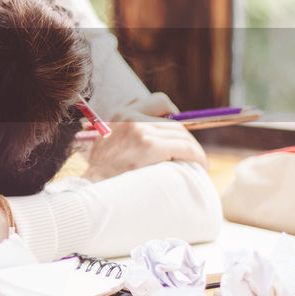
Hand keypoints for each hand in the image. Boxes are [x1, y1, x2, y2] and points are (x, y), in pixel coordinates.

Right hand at [80, 92, 208, 180]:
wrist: (93, 194)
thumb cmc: (102, 176)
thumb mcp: (108, 144)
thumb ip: (127, 133)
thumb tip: (157, 133)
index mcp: (120, 114)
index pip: (156, 101)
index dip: (173, 113)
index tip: (179, 131)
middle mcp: (129, 117)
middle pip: (173, 120)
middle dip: (186, 137)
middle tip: (193, 152)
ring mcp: (139, 131)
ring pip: (181, 133)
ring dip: (194, 148)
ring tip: (199, 162)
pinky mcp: (149, 146)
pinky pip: (184, 147)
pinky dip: (197, 155)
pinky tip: (200, 164)